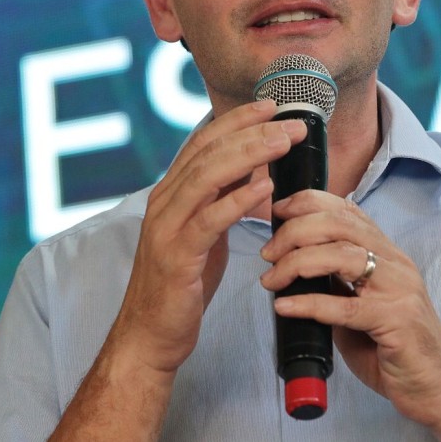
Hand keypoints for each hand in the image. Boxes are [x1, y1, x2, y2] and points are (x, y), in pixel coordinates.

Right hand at [110, 100, 307, 374]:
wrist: (150, 335)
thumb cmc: (181, 284)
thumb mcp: (204, 232)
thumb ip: (221, 199)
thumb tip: (253, 168)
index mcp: (171, 192)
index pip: (204, 142)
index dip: (237, 120)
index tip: (271, 106)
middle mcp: (164, 201)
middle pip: (208, 152)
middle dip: (251, 131)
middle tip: (290, 122)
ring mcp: (166, 227)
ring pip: (208, 177)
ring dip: (249, 155)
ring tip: (283, 142)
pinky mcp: (175, 256)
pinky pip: (209, 220)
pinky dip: (237, 200)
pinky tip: (265, 187)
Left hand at [258, 191, 440, 428]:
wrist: (438, 386)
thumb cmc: (395, 347)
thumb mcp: (361, 304)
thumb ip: (336, 283)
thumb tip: (292, 268)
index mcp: (387, 253)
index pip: (347, 210)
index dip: (308, 203)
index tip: (278, 212)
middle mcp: (395, 263)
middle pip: (339, 225)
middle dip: (295, 231)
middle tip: (268, 253)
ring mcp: (399, 290)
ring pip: (341, 256)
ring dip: (297, 263)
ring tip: (271, 280)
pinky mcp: (396, 321)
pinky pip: (345, 307)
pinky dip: (308, 303)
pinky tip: (285, 307)